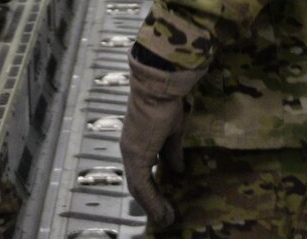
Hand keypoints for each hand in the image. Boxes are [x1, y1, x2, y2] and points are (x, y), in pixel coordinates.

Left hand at [120, 53, 203, 230]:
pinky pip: (142, 184)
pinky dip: (151, 200)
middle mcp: (129, 149)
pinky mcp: (136, 155)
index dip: (150, 190)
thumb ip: (171, 150)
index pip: (140, 173)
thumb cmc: (165, 104)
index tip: (163, 204)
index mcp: (136, 143)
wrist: (158, 88)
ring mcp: (130, 153)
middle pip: (136, 184)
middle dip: (151, 203)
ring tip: (166, 218)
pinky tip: (162, 211)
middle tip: (165, 216)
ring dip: (152, 205)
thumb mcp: (171, 132)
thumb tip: (177, 168)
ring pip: (138, 187)